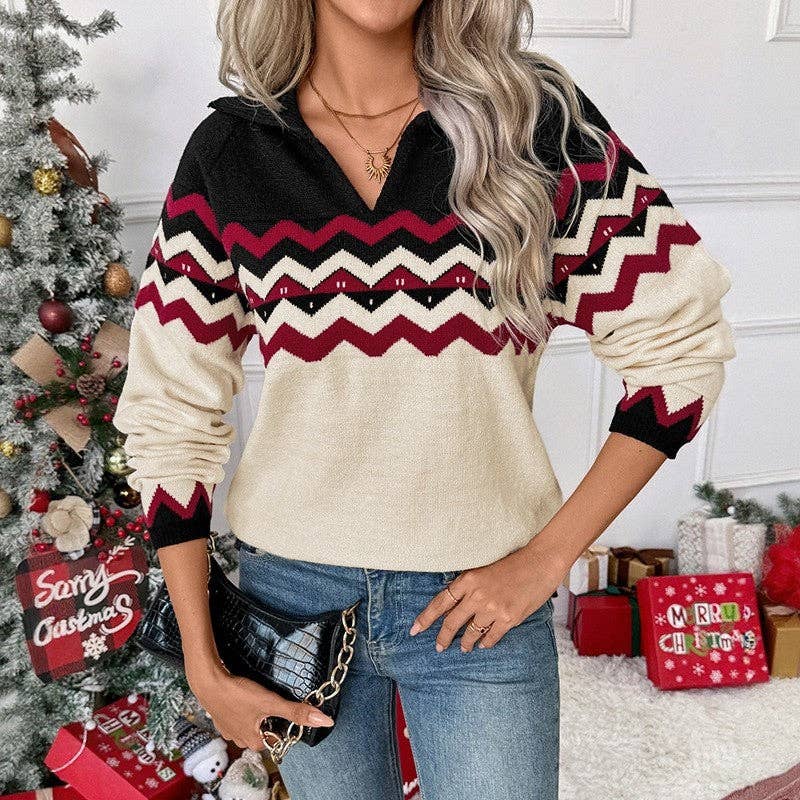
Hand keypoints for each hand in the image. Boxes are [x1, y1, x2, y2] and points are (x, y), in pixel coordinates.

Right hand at [186, 659, 334, 750]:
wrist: (208, 681)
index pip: (277, 738)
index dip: (284, 722)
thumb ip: (296, 712)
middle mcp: (240, 739)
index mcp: (254, 742)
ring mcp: (229, 729)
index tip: (283, 707)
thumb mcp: (271, 702)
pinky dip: (244, 705)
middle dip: (270, 716)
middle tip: (270, 698)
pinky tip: (244, 694)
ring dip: (257, 710)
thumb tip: (324, 721)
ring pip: (252, 722)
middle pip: (265, 730)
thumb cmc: (238, 694)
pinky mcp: (222, 716)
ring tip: (257, 694)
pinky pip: (239, 713)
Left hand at [408, 540, 569, 651]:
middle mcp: (477, 595)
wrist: (540, 563)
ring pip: (471, 633)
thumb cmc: (513, 563)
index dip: (425, 618)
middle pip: (452, 622)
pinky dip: (485, 643)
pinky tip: (483, 645)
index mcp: (468, 579)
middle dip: (443, 637)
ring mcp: (493, 609)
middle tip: (439, 647)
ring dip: (465, 643)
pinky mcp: (509, 619)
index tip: (415, 629)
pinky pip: (491, 637)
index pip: (440, 602)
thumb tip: (453, 605)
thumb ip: (469, 586)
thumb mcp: (483, 570)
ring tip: (463, 648)